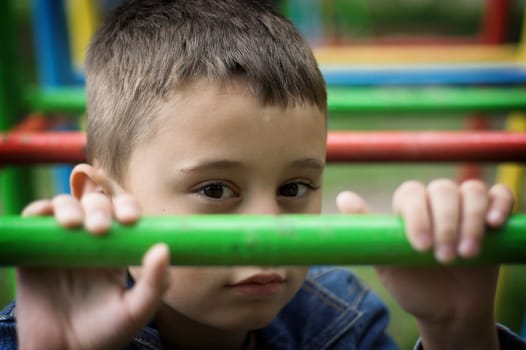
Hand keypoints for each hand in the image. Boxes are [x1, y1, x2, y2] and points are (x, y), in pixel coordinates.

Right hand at [16, 193, 170, 349]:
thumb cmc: (106, 333)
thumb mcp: (137, 310)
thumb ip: (155, 283)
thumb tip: (164, 248)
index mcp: (118, 247)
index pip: (124, 212)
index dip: (127, 206)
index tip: (130, 218)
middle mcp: (90, 239)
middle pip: (96, 203)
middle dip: (100, 207)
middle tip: (100, 228)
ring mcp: (62, 243)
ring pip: (65, 206)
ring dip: (69, 206)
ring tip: (73, 225)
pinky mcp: (35, 251)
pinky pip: (33, 221)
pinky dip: (38, 211)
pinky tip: (46, 216)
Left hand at [337, 179, 513, 349]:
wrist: (448, 310)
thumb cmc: (413, 285)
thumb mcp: (386, 262)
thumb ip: (368, 231)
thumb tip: (343, 197)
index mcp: (408, 208)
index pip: (410, 194)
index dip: (416, 215)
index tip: (419, 246)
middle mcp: (436, 202)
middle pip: (442, 190)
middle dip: (444, 224)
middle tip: (443, 258)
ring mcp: (465, 207)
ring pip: (471, 191)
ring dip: (471, 220)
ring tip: (467, 254)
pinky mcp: (492, 217)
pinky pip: (500, 194)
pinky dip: (500, 203)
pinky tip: (495, 224)